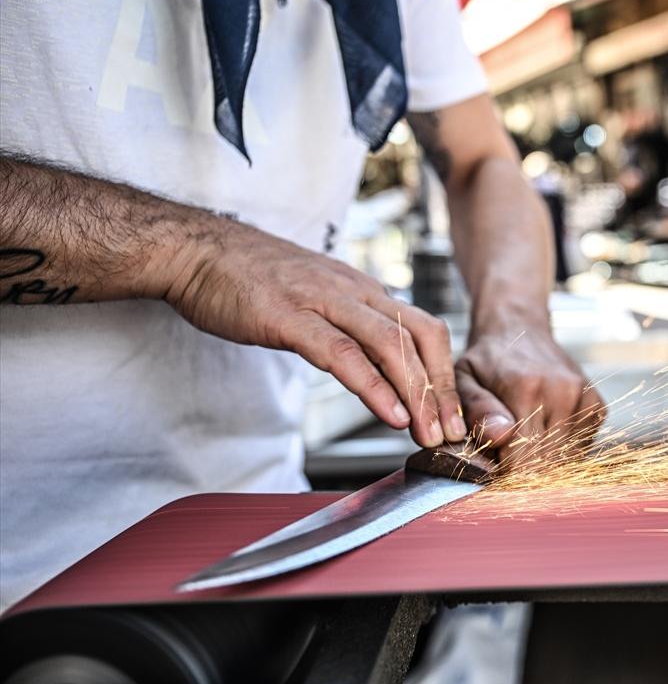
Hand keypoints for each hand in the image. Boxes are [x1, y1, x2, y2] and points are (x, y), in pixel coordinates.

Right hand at [164, 217, 465, 446]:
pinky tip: (390, 413)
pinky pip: (341, 353)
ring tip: (428, 432)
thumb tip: (379, 364)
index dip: (444, 373)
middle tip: (451, 433)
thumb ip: (348, 325)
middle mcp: (353, 291)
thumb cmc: (251, 280)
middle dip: (441, 389)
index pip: (423, 328)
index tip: (453, 413)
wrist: (197, 251)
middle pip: (419, 337)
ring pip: (389, 345)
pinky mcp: (289, 317)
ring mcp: (322, 301)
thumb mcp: (316, 297)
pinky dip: (372, 386)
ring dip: (416, 394)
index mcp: (362, 290)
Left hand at [454, 322, 604, 466]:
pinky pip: (581, 448)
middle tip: (506, 452)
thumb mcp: (464, 380)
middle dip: (524, 469)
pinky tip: (545, 429)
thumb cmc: (486, 360)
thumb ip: (478, 411)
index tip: (493, 467)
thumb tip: (502, 437)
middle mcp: (562, 392)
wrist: (520, 329)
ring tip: (524, 436)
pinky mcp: (597, 407)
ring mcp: (583, 398)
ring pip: (566, 459)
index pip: (523, 458)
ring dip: (544, 460)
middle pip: (546, 463)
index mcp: (526, 388)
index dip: (505, 473)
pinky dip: (562, 449)